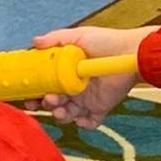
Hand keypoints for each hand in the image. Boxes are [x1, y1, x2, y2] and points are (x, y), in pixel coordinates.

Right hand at [31, 25, 146, 128]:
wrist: (132, 52)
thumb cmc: (106, 42)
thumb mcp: (78, 36)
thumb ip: (55, 39)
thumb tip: (34, 41)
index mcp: (65, 73)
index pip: (44, 86)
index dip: (34, 93)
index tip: (27, 96)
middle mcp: (73, 88)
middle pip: (53, 103)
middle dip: (46, 105)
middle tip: (48, 100)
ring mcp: (86, 99)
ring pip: (67, 115)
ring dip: (60, 116)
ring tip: (62, 110)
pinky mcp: (101, 108)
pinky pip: (90, 123)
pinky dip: (85, 124)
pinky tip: (83, 118)